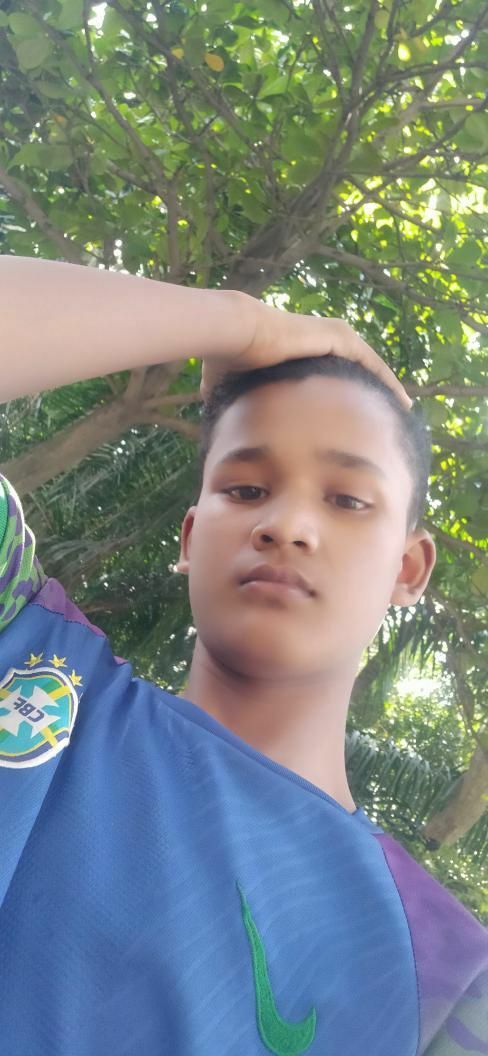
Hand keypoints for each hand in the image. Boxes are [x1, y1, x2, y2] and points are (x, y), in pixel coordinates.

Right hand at [200, 296, 411, 408]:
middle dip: (373, 389)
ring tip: (403, 409)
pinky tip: (401, 402)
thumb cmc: (227, 356)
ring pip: (370, 366)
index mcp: (301, 348)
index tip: (354, 413)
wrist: (235, 333)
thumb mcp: (231, 381)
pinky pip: (373, 364)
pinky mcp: (340, 339)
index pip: (332, 371)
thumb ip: (229, 394)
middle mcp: (322, 339)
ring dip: (387, 387)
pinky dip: (387, 382)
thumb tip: (209, 410)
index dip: (344, 392)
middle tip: (389, 412)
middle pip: (357, 368)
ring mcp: (334, 336)